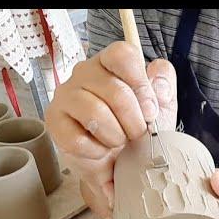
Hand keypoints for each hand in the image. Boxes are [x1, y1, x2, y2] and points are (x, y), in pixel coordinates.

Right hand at [45, 41, 177, 218]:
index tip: (151, 110)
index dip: (141, 84)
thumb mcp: (161, 108)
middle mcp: (84, 73)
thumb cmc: (135, 131)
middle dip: (134, 120)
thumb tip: (158, 83)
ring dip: (116, 136)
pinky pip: (77, 138)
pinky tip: (100, 150)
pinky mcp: (54, 121)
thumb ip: (164, 87)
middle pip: (114, 89)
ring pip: (95, 112)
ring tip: (119, 142)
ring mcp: (66, 96)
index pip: (122, 54)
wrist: (117, 164)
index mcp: (110, 63)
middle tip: (138, 134)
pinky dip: (96, 151)